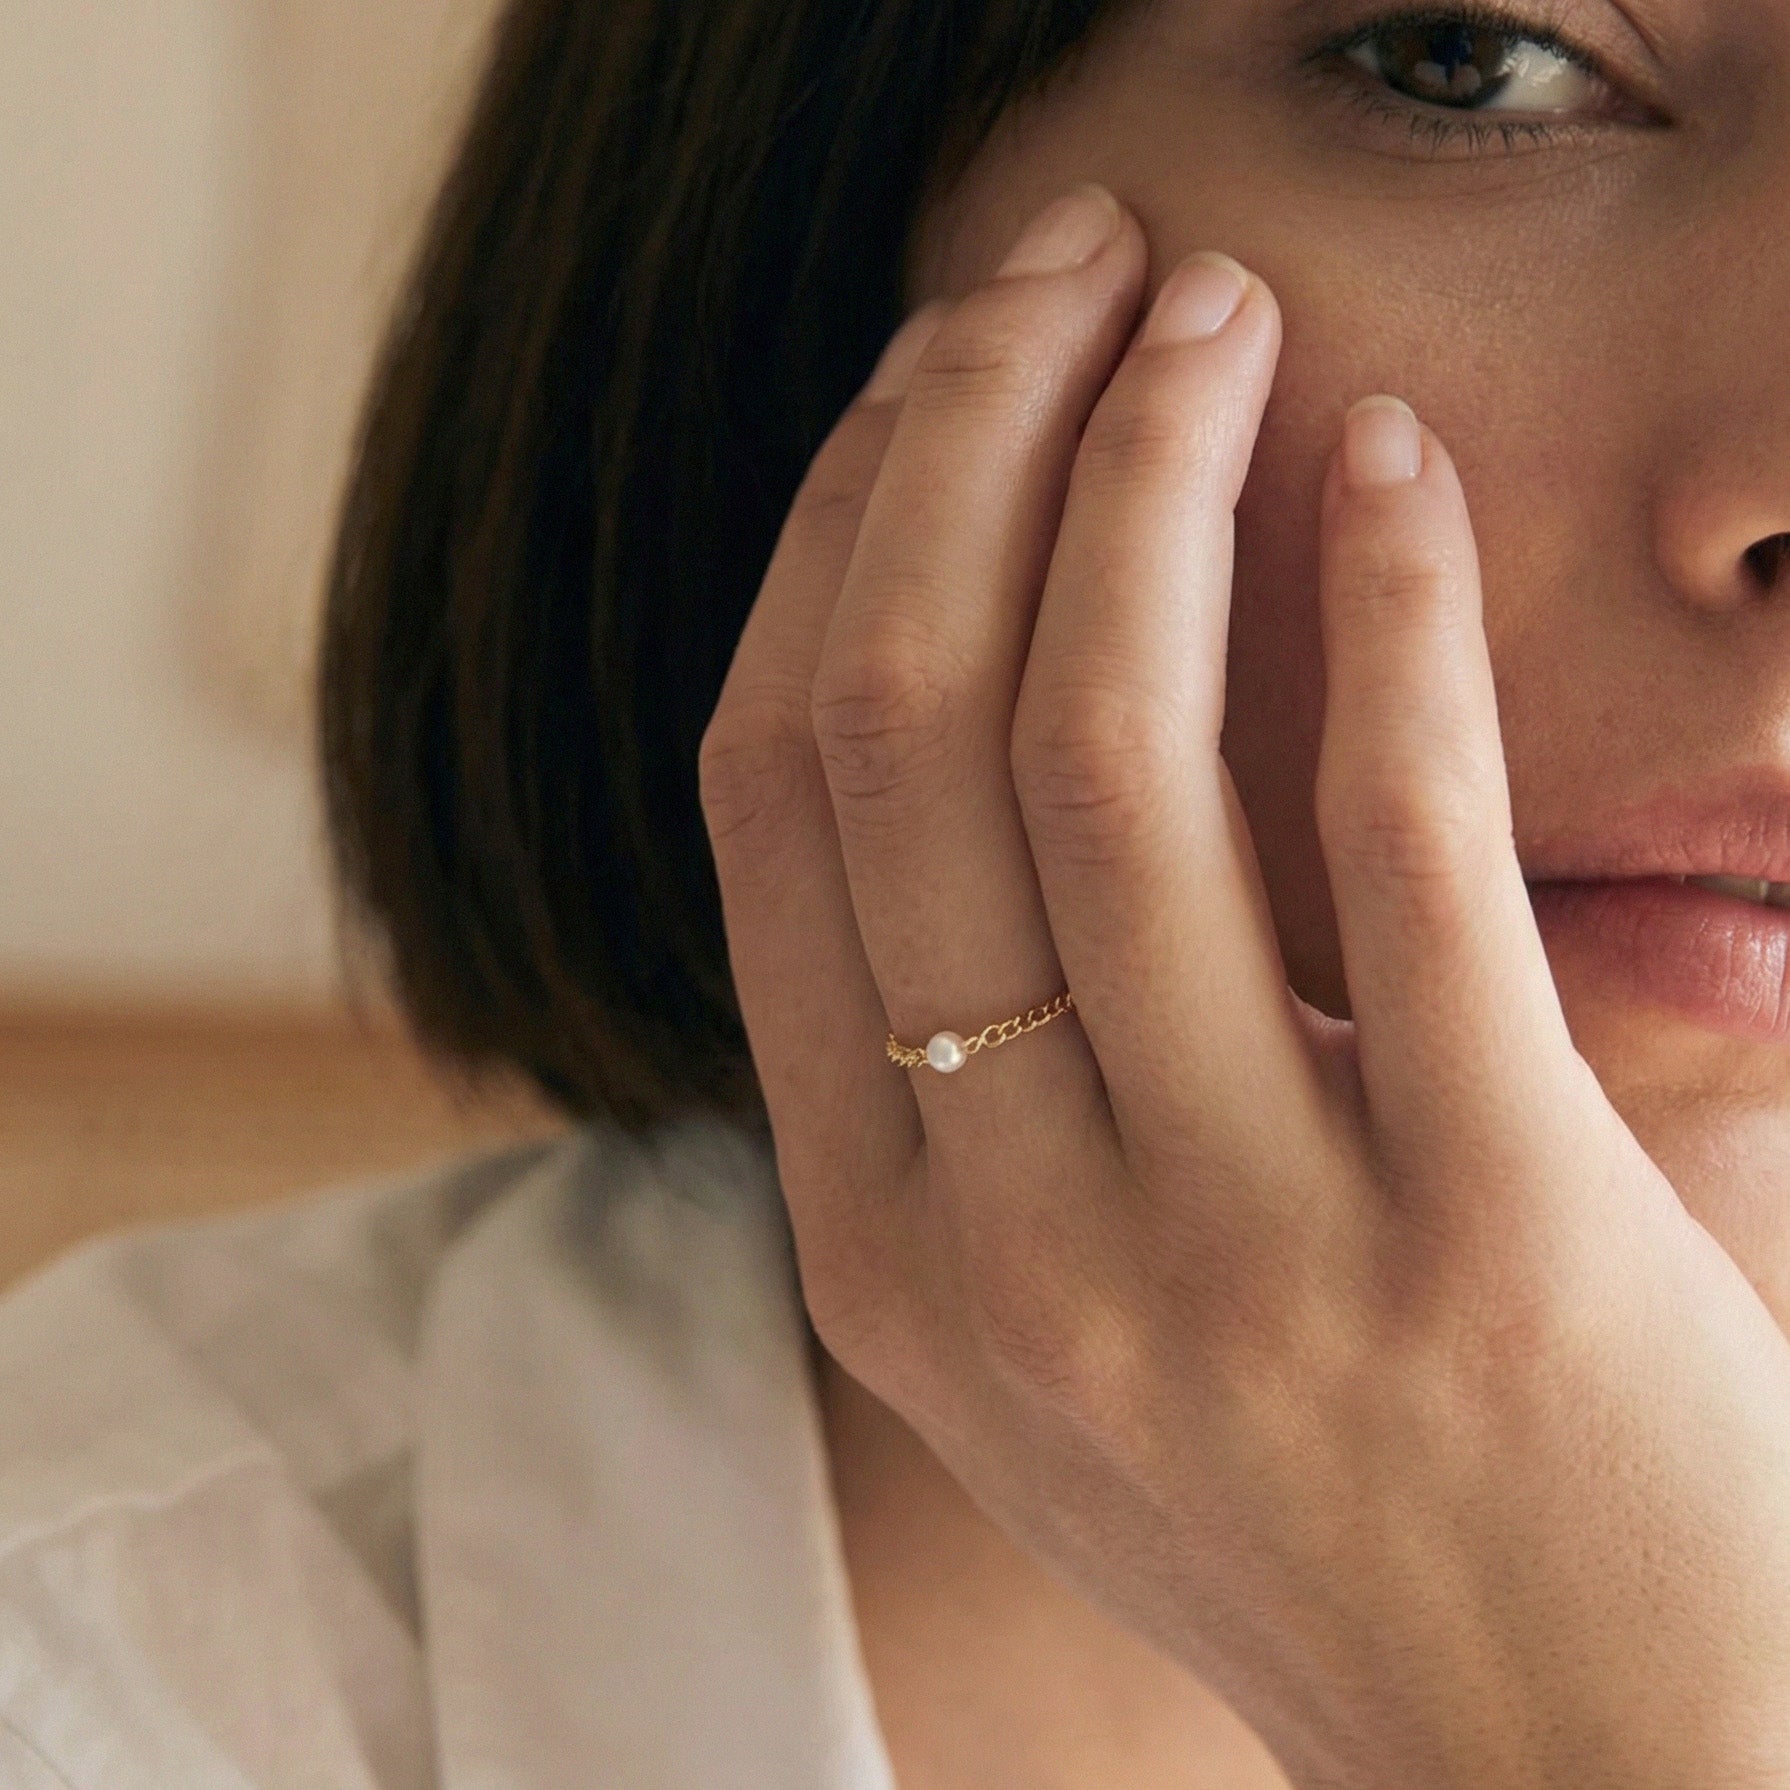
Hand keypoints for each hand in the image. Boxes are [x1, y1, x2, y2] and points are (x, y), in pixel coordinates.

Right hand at [697, 182, 1789, 1789]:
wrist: (1573, 1767)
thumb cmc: (1322, 1509)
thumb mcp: (1066, 1318)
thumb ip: (977, 1076)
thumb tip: (973, 724)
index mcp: (880, 1250)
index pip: (771, 809)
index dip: (830, 545)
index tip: (920, 388)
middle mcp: (1005, 1246)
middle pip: (900, 735)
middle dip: (959, 442)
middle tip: (1064, 270)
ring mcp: (1225, 1254)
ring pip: (1099, 755)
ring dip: (1147, 471)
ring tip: (1215, 316)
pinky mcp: (1477, 1239)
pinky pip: (1393, 839)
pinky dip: (1380, 604)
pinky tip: (1397, 468)